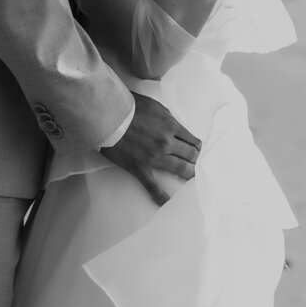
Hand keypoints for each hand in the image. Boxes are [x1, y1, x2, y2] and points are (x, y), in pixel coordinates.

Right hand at [100, 91, 199, 205]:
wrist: (108, 117)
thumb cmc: (129, 107)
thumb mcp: (154, 105)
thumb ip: (166, 116)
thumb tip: (171, 123)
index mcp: (171, 126)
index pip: (192, 140)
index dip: (197, 146)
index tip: (196, 149)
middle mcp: (166, 143)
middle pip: (190, 155)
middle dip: (195, 159)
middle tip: (194, 162)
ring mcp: (155, 158)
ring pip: (180, 169)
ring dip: (189, 173)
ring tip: (191, 176)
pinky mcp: (141, 168)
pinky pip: (152, 186)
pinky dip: (160, 196)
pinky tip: (166, 201)